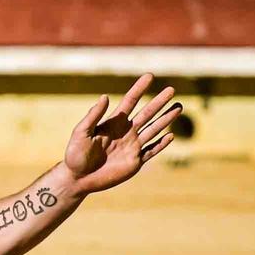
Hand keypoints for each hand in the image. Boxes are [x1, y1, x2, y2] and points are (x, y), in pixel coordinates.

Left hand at [63, 74, 180, 195]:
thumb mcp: (81, 133)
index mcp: (113, 123)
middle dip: (159, 102)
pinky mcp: (135, 162)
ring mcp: (132, 146)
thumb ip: (92, 116)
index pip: (130, 102)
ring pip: (153, 129)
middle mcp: (126, 132)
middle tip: (172, 89)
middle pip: (146, 113)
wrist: (78, 178)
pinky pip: (151, 151)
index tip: (149, 76)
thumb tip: (105, 97)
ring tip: (178, 107)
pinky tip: (171, 135)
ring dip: (166, 119)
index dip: (139, 89)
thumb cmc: (75, 154)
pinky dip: (161, 144)